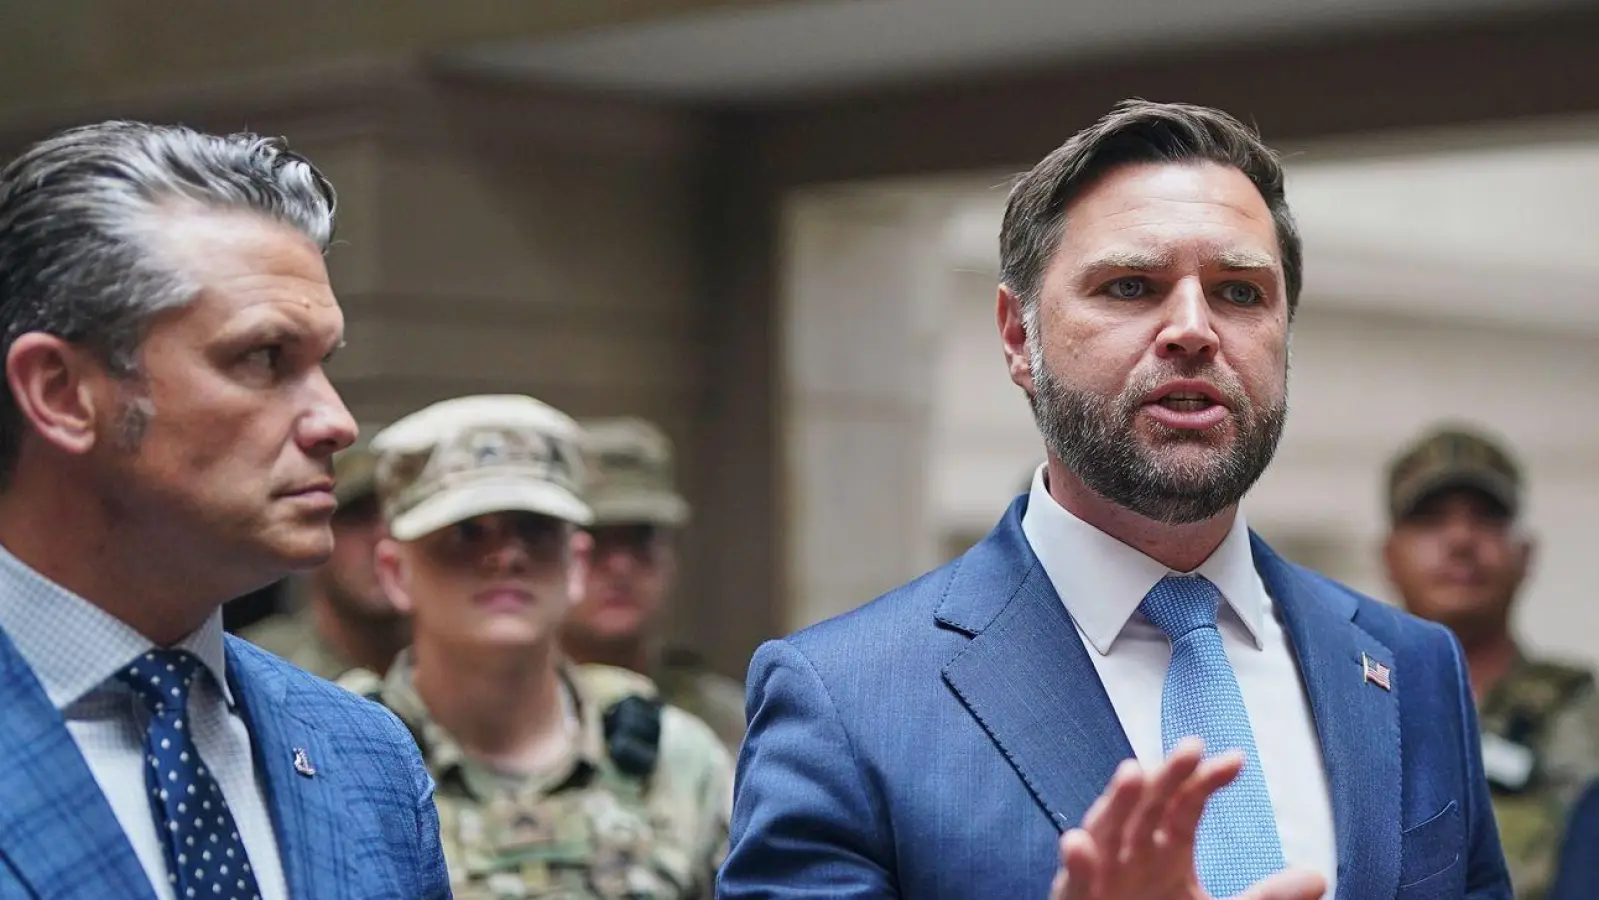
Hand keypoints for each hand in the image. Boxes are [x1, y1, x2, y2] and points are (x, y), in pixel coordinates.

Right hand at [1047, 738, 1325, 899]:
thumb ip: (1266, 897)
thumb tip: (1319, 876)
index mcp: (1166, 849)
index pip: (1186, 804)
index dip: (1206, 781)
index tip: (1236, 761)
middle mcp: (1133, 853)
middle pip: (1149, 805)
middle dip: (1167, 775)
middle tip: (1190, 747)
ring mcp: (1102, 874)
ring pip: (1106, 831)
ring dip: (1117, 803)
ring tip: (1133, 772)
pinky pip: (1073, 883)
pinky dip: (1076, 864)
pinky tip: (1079, 845)